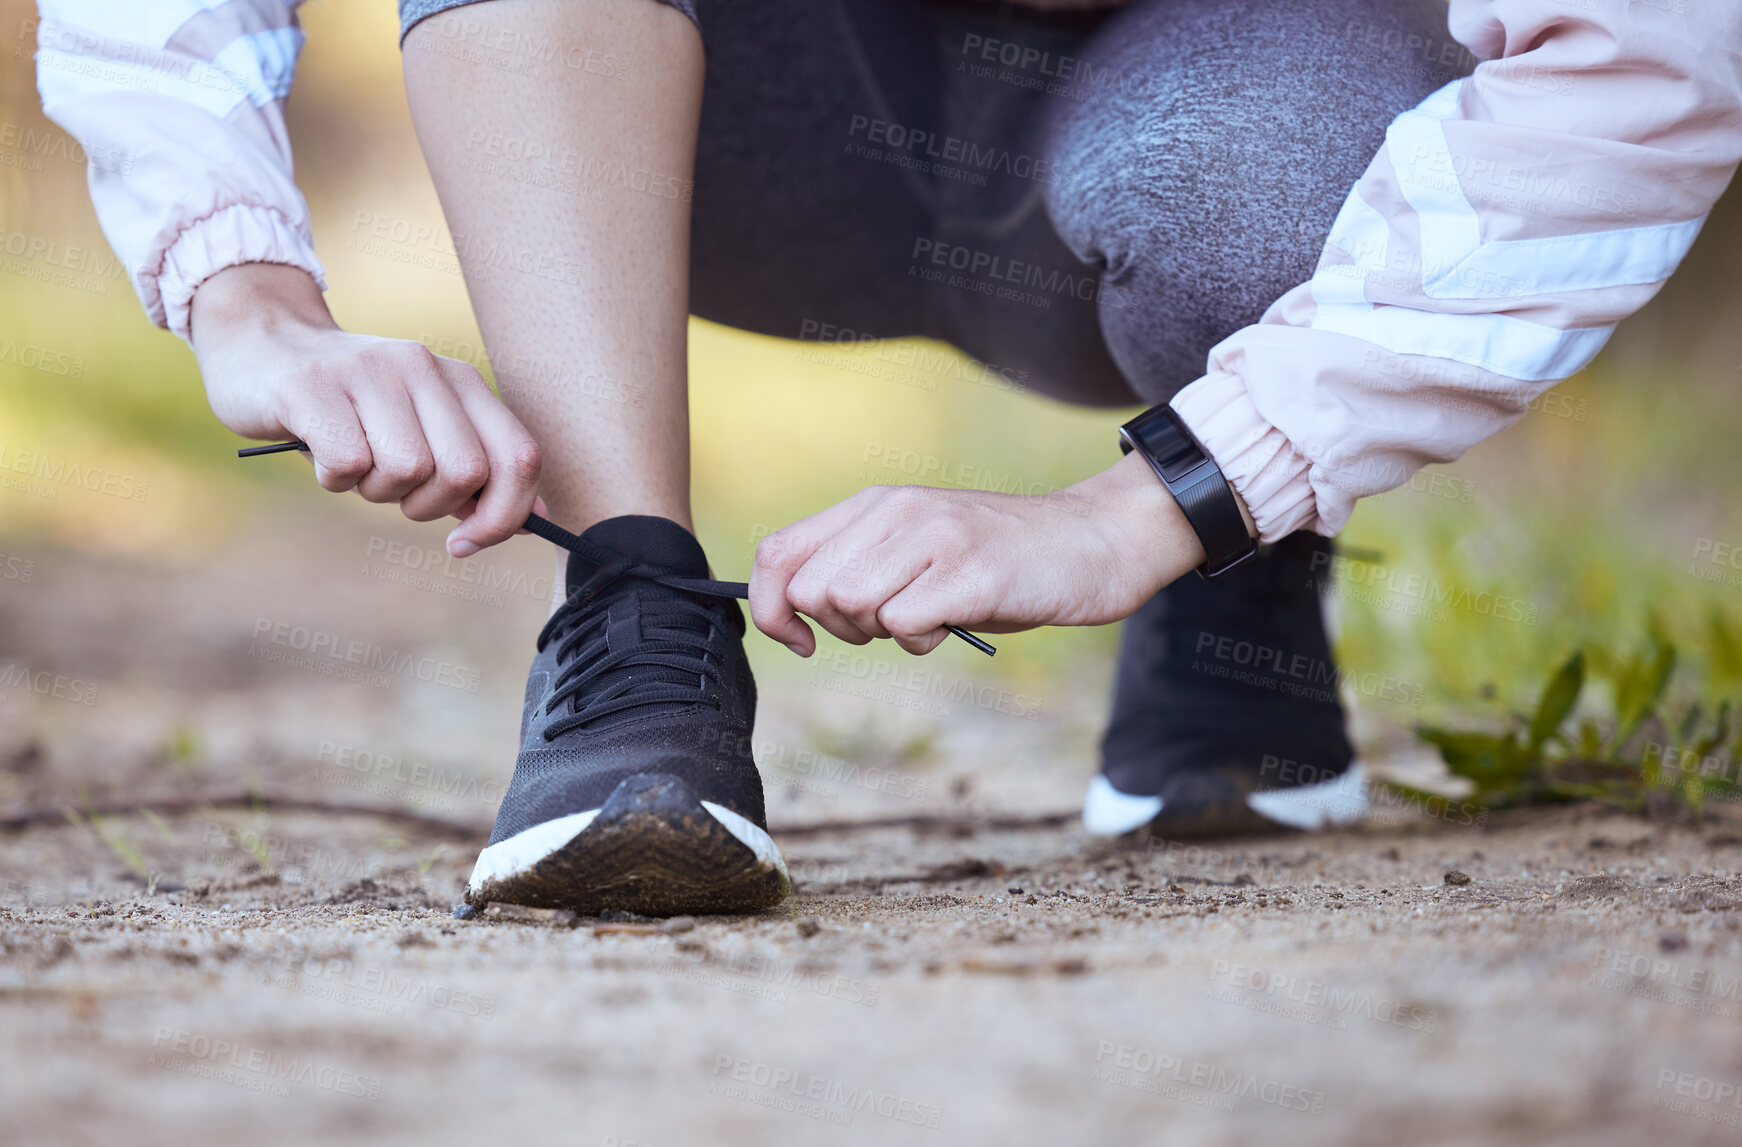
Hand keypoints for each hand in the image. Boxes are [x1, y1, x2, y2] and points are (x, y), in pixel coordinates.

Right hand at [190, 263, 543, 556]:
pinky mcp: (311, 387)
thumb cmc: (351, 407)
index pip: (519, 457)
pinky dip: (333, 479)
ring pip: (406, 471)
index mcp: (460, 380)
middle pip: (465, 472)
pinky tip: (319, 453)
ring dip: (376, 490)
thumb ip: (476, 467)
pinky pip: (348, 465)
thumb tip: (532, 520)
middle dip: (429, 505)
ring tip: (353, 461)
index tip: (466, 540)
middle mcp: (423, 366)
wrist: (264, 343)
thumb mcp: (422, 428)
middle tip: (393, 489)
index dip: (503, 515)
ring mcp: (368, 371)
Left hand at [749, 451, 1212, 655]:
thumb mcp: (920, 549)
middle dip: (836, 628)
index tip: (801, 640)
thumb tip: (796, 612)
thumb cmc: (1004, 559)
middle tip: (888, 626)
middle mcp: (898, 511)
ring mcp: (934, 537)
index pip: (778, 553)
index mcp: (876, 505)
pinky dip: (924, 641)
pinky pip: (904, 624)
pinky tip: (957, 624)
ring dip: (884, 633)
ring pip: (851, 604)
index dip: (770, 608)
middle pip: (810, 589)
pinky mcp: (969, 571)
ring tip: (930, 620)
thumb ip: (863, 567)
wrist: (1096, 540)